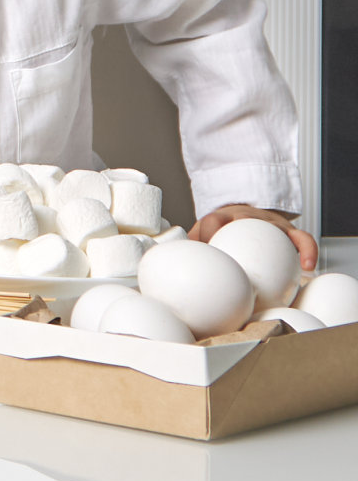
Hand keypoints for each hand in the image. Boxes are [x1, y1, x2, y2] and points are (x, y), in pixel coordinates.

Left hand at [190, 204, 317, 270]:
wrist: (241, 213)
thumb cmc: (221, 228)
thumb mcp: (203, 232)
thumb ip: (190, 245)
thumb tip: (171, 265)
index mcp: (222, 216)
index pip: (212, 221)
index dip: (207, 234)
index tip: (204, 251)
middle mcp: (247, 216)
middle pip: (246, 219)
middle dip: (244, 232)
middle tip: (244, 263)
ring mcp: (269, 223)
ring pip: (279, 227)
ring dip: (284, 243)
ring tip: (296, 265)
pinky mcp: (288, 231)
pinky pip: (303, 238)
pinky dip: (309, 250)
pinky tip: (309, 267)